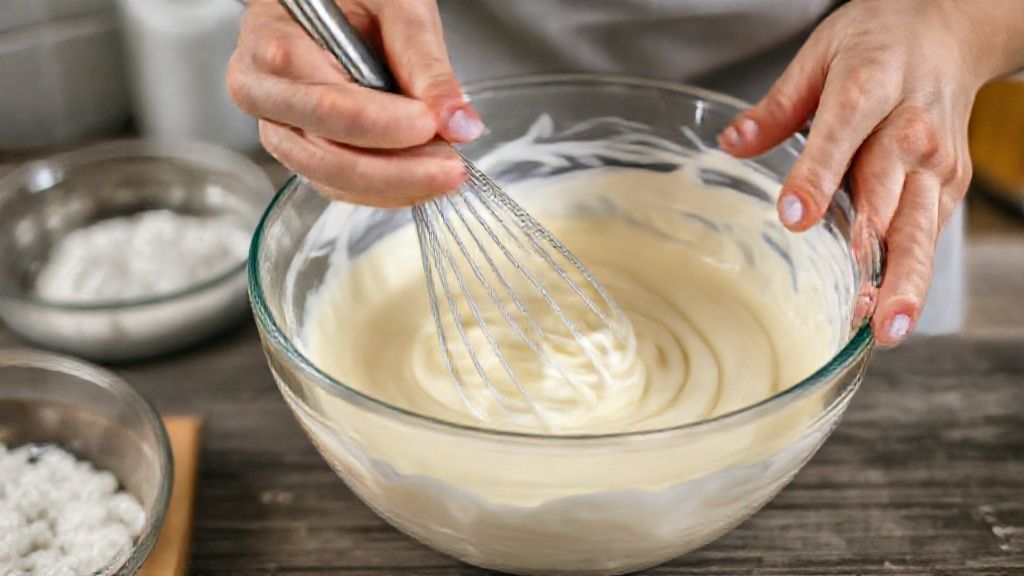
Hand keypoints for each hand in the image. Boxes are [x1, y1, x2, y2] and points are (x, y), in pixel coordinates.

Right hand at [227, 0, 480, 207]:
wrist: (336, 0)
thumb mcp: (397, 6)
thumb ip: (425, 62)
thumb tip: (458, 123)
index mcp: (272, 42)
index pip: (325, 100)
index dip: (383, 124)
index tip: (432, 125)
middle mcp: (262, 91)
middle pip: (321, 151)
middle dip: (393, 169)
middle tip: (449, 167)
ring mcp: (278, 126)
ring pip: (328, 177)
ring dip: (393, 185)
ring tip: (444, 173)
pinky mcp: (300, 149)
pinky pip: (336, 185)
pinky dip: (383, 190)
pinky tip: (422, 180)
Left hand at [718, 0, 1023, 345]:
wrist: (951, 31)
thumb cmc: (878, 45)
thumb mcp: (819, 54)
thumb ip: (776, 106)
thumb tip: (731, 143)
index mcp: (869, 87)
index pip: (841, 134)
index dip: (817, 176)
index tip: (794, 216)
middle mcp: (910, 131)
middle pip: (893, 197)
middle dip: (879, 255)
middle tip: (864, 308)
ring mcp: (936, 164)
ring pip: (923, 228)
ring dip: (908, 281)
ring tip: (888, 328)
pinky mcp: (950, 185)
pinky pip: (930, 234)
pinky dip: (913, 274)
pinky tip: (889, 312)